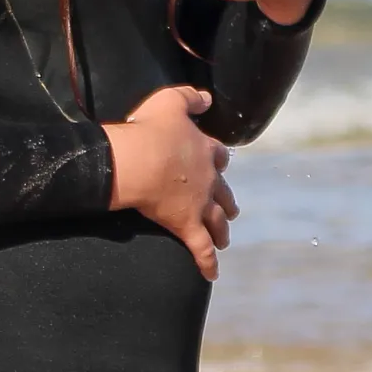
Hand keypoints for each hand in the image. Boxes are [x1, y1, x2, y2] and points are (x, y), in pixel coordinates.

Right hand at [104, 84, 233, 278]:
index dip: (218, 161)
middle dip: (227, 202)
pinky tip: (213, 275)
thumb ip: (190, 97)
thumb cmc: (150, 129)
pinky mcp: (187, 225)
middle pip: (222, 193)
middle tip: (232, 211)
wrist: (140, 160)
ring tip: (225, 238)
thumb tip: (207, 97)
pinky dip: (207, 263)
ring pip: (216, 220)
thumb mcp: (170, 101)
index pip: (217, 156)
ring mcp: (199, 204)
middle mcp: (207, 179)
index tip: (220, 165)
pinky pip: (200, 248)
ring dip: (222, 230)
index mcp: (203, 151)